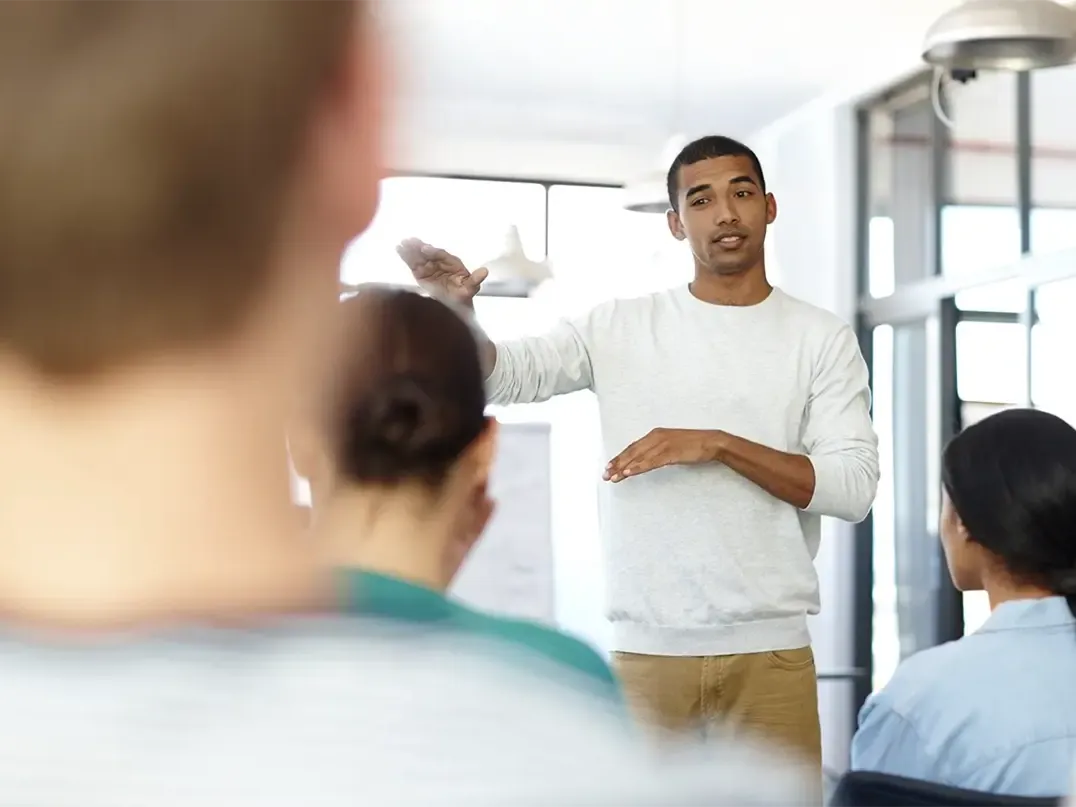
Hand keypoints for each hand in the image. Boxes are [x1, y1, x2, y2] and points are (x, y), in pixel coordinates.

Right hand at [396, 238, 488, 305]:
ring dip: (411, 249)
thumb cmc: (462, 297)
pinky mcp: (421, 272)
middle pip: (429, 253)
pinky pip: (413, 263)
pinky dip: (406, 256)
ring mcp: (430, 266)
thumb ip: (475, 280)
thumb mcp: (470, 289)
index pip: (442, 255)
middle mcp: (440, 262)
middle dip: (419, 247)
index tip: (425, 249)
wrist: (454, 306)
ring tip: (401, 244)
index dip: (434, 252)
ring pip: (420, 256)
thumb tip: (484, 271)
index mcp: (453, 264)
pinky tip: (399, 249)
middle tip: (410, 241)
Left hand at [604, 428, 722, 481]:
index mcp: (655, 434)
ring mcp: (662, 444)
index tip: (609, 466)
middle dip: (617, 464)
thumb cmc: (693, 445)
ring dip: (624, 468)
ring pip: (638, 457)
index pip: (633, 447)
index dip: (620, 457)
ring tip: (613, 477)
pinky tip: (629, 473)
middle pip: (632, 452)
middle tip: (606, 474)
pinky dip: (638, 468)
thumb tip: (645, 460)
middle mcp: (656, 437)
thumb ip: (657, 450)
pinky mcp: (670, 453)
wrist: (711, 442)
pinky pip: (650, 462)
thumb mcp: (671, 445)